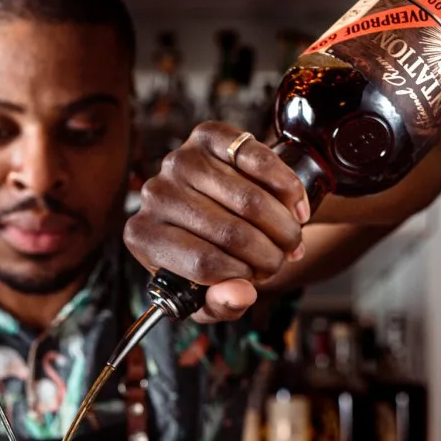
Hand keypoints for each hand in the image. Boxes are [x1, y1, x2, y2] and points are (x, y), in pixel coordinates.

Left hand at [124, 122, 310, 324]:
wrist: (212, 210)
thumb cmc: (205, 258)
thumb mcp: (206, 296)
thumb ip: (220, 305)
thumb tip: (240, 294)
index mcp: (143, 238)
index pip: (203, 263)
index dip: (242, 274)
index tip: (260, 279)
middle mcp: (154, 195)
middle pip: (228, 231)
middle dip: (269, 252)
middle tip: (284, 260)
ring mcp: (179, 161)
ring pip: (247, 199)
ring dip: (282, 223)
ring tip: (291, 238)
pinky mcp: (206, 135)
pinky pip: (255, 157)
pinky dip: (285, 184)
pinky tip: (296, 205)